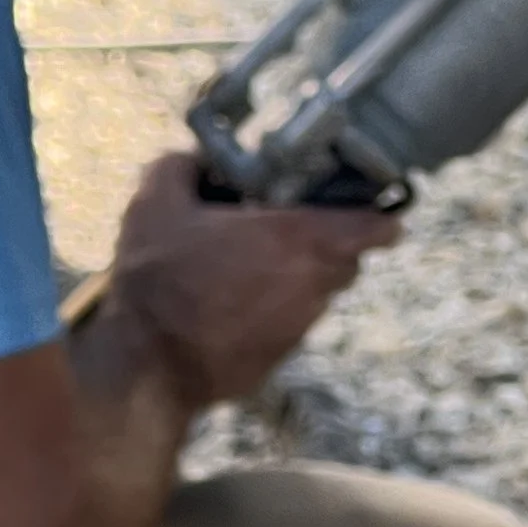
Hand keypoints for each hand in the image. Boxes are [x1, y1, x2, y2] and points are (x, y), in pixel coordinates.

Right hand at [105, 152, 399, 408]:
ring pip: (318, 294)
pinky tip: (230, 306)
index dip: (379, 217)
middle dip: (330, 244)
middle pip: (348, 260)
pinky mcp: (279, 359)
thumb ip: (180, 167)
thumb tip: (195, 159)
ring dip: (297, 280)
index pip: (376, 228)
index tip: (370, 209)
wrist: (148, 367)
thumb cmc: (159, 278)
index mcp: (297, 238)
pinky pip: (290, 325)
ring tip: (249, 269)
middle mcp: (311, 284)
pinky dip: (273, 313)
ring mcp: (299, 327)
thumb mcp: (154, 205)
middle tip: (289, 231)